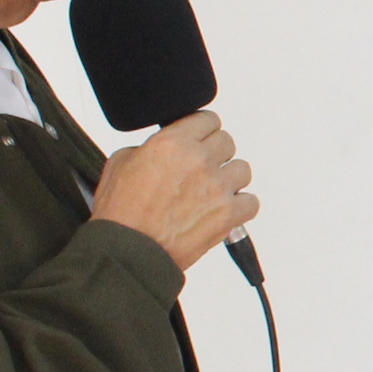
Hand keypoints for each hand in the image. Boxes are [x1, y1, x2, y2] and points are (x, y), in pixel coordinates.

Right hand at [89, 112, 254, 271]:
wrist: (128, 252)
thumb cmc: (120, 213)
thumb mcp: (120, 163)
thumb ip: (149, 148)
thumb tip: (162, 149)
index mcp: (172, 143)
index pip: (207, 119)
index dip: (203, 129)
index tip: (201, 138)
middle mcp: (199, 161)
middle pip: (227, 142)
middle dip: (215, 153)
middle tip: (201, 168)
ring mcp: (217, 188)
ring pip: (242, 169)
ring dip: (229, 178)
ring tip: (211, 192)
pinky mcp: (229, 215)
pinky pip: (252, 201)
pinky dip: (241, 206)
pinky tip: (224, 210)